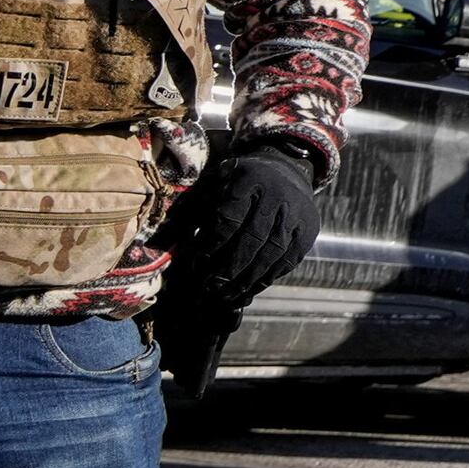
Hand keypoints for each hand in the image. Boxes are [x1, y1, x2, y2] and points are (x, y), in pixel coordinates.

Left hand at [162, 138, 326, 301]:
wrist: (286, 171)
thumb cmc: (237, 184)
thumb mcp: (212, 186)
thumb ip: (188, 212)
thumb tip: (161, 243)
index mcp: (249, 179)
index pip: (229, 217)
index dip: (212, 244)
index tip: (197, 263)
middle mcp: (278, 194)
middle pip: (252, 238)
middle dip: (228, 268)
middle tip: (208, 288)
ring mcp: (297, 214)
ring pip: (272, 253)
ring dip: (246, 279)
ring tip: (224, 296)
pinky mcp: (307, 232)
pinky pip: (286, 262)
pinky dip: (265, 279)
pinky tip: (246, 290)